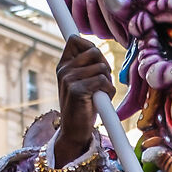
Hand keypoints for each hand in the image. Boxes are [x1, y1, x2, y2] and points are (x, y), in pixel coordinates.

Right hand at [54, 34, 115, 165]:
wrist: (75, 132)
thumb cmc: (83, 106)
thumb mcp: (82, 82)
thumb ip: (86, 66)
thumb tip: (96, 49)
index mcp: (63, 65)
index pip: (75, 40)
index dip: (90, 45)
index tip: (96, 59)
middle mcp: (63, 70)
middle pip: (94, 51)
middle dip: (104, 66)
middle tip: (103, 82)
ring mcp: (68, 79)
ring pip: (101, 67)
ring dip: (108, 81)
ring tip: (100, 94)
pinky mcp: (76, 90)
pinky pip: (102, 81)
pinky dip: (108, 91)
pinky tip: (101, 101)